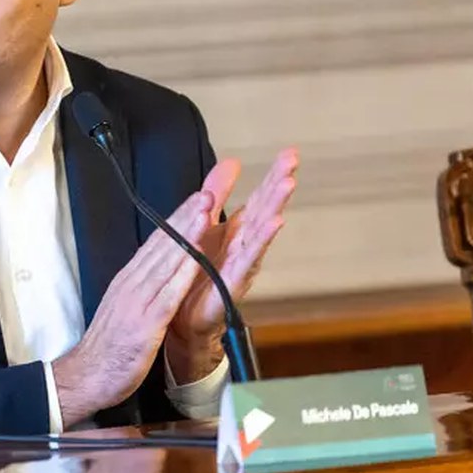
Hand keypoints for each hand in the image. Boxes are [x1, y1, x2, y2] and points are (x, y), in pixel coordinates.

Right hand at [52, 190, 215, 428]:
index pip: (157, 242)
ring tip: (207, 210)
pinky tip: (200, 256)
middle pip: (163, 244)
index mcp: (129, 280)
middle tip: (209, 191)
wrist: (86, 376)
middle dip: (187, 216)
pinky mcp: (145, 323)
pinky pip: (168, 293)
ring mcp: (138, 301)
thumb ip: (140, 288)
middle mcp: (133, 284)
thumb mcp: (124, 308)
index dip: (179, 219)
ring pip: (167, 260)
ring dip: (189, 234)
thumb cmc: (109, 346)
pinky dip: (184, 271)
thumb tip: (156, 271)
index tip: (198, 198)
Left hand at [164, 148, 299, 380]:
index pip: (258, 199)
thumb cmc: (198, 274)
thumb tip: (231, 161)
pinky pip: (245, 264)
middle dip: (278, 186)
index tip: (291, 153)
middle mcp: (242, 247)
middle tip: (293, 163)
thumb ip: (217, 194)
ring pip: (259, 234)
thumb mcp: (205, 225)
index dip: (273, 176)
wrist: (180, 319)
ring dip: (274, 209)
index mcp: (235, 233)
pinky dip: (259, 244)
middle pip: (264, 211)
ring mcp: (239, 267)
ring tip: (287, 186)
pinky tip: (273, 226)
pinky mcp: (229, 286)